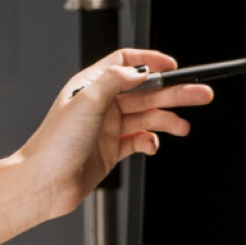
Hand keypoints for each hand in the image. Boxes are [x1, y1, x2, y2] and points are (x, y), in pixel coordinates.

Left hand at [16, 48, 214, 220]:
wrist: (44, 183)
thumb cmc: (56, 143)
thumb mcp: (86, 100)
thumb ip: (115, 79)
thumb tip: (140, 70)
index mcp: (90, 85)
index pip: (124, 62)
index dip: (150, 61)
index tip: (173, 66)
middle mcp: (100, 104)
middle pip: (145, 91)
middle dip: (174, 92)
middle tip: (201, 94)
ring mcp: (106, 128)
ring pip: (146, 117)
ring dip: (167, 120)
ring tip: (183, 127)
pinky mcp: (111, 150)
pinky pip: (139, 140)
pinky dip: (150, 141)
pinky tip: (152, 145)